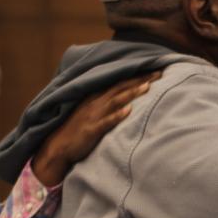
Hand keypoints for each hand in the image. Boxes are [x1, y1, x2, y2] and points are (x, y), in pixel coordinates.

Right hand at [31, 73, 158, 185]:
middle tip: (159, 73)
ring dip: (131, 93)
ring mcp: (93, 115)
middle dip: (140, 79)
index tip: (154, 69)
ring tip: (147, 87)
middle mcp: (95, 103)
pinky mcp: (91, 130)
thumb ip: (106, 106)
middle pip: (121, 87)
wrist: (57, 147)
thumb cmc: (76, 130)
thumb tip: (127, 102)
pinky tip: (128, 111)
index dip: (137, 75)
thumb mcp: (90, 113)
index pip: (119, 82)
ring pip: (115, 100)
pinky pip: (106, 122)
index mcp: (96, 98)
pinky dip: (116, 116)